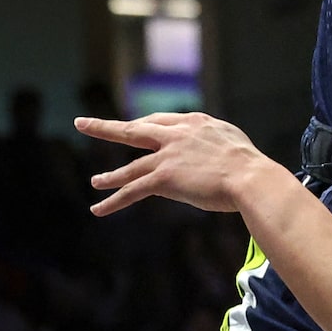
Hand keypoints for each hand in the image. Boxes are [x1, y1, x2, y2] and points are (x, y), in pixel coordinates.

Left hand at [77, 111, 268, 215]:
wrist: (249, 177)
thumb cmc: (249, 164)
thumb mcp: (231, 140)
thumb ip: (214, 141)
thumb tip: (216, 150)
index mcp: (193, 122)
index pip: (160, 121)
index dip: (144, 126)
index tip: (134, 127)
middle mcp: (176, 134)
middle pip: (134, 130)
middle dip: (106, 128)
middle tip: (82, 124)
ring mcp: (167, 155)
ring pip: (130, 167)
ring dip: (110, 176)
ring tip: (95, 181)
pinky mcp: (164, 178)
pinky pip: (132, 191)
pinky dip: (113, 201)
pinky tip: (98, 209)